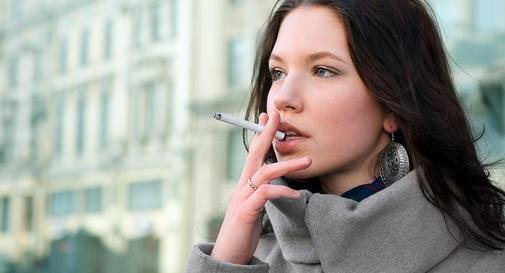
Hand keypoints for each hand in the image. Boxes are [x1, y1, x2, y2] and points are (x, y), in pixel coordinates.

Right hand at [210, 111, 311, 263]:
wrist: (228, 255)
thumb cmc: (242, 231)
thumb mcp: (253, 208)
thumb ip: (262, 194)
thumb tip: (274, 185)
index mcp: (244, 184)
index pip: (253, 154)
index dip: (261, 134)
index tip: (269, 117)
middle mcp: (242, 187)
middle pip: (255, 154)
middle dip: (266, 134)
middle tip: (278, 117)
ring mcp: (242, 198)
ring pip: (264, 172)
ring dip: (286, 165)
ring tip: (307, 162)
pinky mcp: (245, 212)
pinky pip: (265, 194)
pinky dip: (282, 191)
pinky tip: (296, 194)